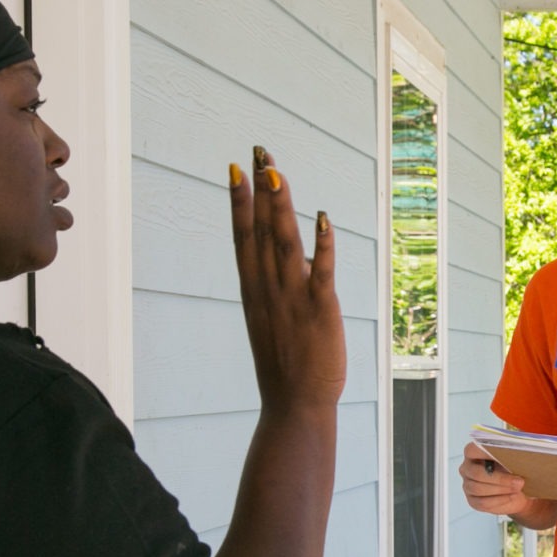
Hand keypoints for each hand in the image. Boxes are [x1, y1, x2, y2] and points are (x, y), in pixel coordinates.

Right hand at [232, 147, 345, 413]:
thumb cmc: (287, 367)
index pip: (243, 237)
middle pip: (261, 230)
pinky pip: (321, 271)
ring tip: (277, 170)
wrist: (296, 405)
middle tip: (256, 150)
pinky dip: (321, 244)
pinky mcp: (319, 309)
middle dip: (258, 188)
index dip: (239, 202)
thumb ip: (283, 288)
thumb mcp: (275, 321)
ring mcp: (292, 298)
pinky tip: (321, 217)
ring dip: (281, 205)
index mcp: (255, 291)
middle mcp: (268, 289)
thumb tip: (299, 260)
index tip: (235, 169)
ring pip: (284, 242)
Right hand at [460, 442, 550, 520]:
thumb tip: (518, 452)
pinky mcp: (473, 501)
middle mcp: (467, 469)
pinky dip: (500, 500)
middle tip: (519, 480)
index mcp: (473, 454)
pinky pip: (483, 502)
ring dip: (501, 490)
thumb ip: (511, 454)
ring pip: (479, 489)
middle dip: (499, 478)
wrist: (518, 491)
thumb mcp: (514, 459)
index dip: (483, 452)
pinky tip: (512, 496)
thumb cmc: (514, 470)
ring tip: (518, 488)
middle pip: (476, 473)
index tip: (501, 454)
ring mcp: (468, 486)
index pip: (471, 450)